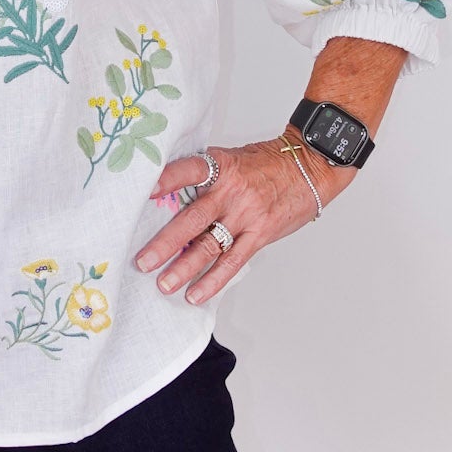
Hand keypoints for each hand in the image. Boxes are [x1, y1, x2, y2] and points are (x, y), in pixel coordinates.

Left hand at [133, 135, 343, 303]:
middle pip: (193, 218)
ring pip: (209, 245)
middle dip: (165, 242)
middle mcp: (231, 191)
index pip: (188, 170)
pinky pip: (232, 262)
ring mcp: (246, 215)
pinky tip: (195, 294)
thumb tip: (165, 192)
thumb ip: (205, 174)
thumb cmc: (266, 163)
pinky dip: (213, 280)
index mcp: (221, 165)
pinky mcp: (259, 235)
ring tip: (163, 284)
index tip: (143, 192)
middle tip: (142, 261)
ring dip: (184, 268)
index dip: (166, 180)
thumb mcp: (233, 158)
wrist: (309, 167)